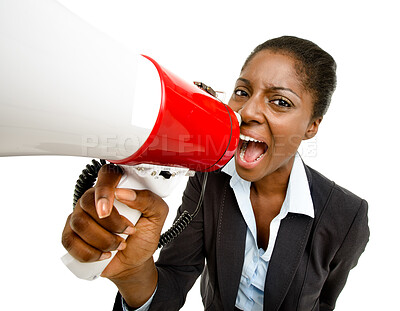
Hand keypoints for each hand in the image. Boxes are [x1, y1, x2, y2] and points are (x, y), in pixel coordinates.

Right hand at [62, 164, 168, 280]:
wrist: (135, 260)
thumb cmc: (144, 235)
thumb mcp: (157, 216)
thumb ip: (148, 200)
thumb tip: (124, 192)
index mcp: (116, 188)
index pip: (105, 176)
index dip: (104, 191)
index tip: (108, 209)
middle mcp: (94, 198)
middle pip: (88, 202)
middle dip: (109, 223)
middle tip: (127, 231)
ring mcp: (80, 216)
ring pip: (79, 223)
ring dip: (103, 240)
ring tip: (119, 245)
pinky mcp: (71, 235)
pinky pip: (70, 242)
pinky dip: (90, 253)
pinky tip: (103, 254)